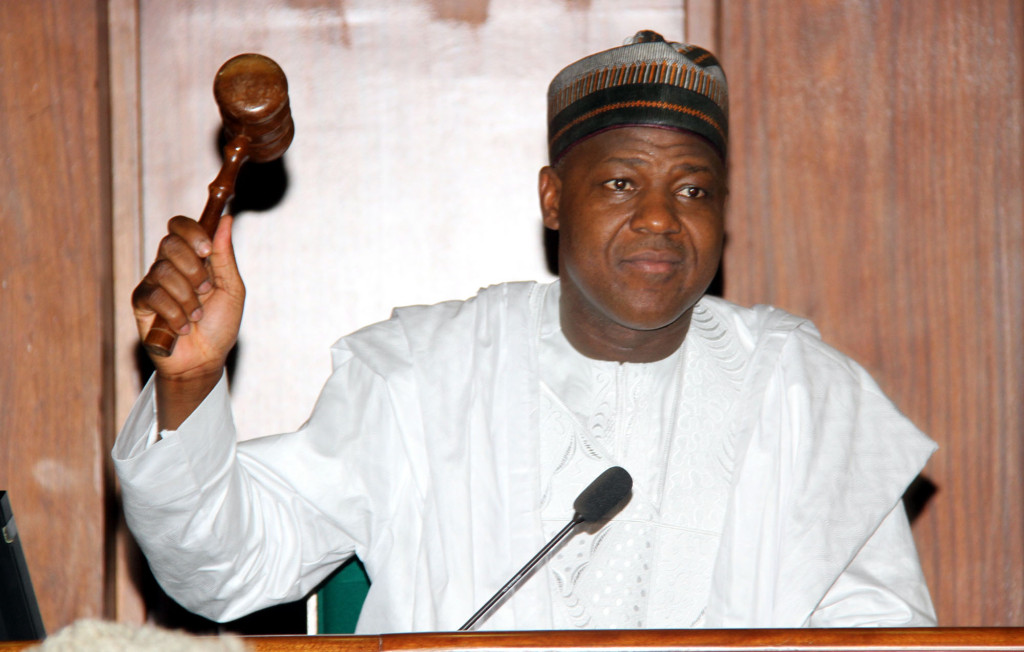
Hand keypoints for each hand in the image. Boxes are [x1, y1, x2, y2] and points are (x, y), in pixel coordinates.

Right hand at [132, 215, 244, 427]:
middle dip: (194, 268)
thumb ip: (225, 256)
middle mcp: (171, 266)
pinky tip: (182, 328)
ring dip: (187, 297)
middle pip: (170, 242)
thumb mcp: (232, 290)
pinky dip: (174, 313)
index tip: (207, 249)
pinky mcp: (141, 304)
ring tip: (197, 316)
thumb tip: (225, 220)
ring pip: (163, 270)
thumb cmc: (220, 325)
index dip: (191, 231)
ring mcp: (154, 284)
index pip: (180, 226)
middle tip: (206, 290)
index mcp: (193, 258)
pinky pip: (153, 295)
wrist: (205, 361)